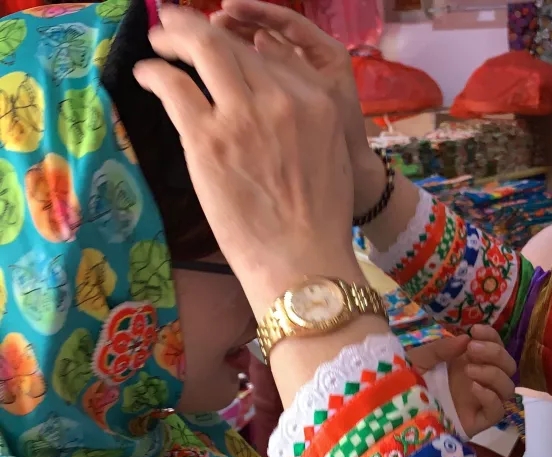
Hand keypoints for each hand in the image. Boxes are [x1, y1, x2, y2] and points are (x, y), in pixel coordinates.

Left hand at [134, 5, 358, 312]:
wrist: (304, 262)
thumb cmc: (319, 221)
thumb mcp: (330, 156)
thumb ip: (305, 120)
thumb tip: (272, 103)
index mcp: (318, 102)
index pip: (270, 56)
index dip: (238, 44)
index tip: (221, 46)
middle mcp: (282, 98)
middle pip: (234, 44)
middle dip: (198, 29)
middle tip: (177, 25)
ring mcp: (244, 115)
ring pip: (203, 48)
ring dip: (174, 35)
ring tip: (158, 38)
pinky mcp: (208, 138)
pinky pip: (173, 84)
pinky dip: (155, 71)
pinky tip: (146, 73)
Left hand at [409, 326, 516, 436]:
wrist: (397, 413)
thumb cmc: (407, 383)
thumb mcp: (420, 359)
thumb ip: (441, 348)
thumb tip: (464, 339)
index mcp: (469, 363)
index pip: (495, 347)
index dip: (491, 336)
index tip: (475, 330)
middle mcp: (480, 381)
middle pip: (508, 366)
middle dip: (495, 353)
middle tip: (472, 349)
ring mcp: (480, 402)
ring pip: (508, 387)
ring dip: (493, 373)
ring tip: (468, 369)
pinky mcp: (478, 422)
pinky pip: (498, 411)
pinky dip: (490, 397)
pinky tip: (474, 387)